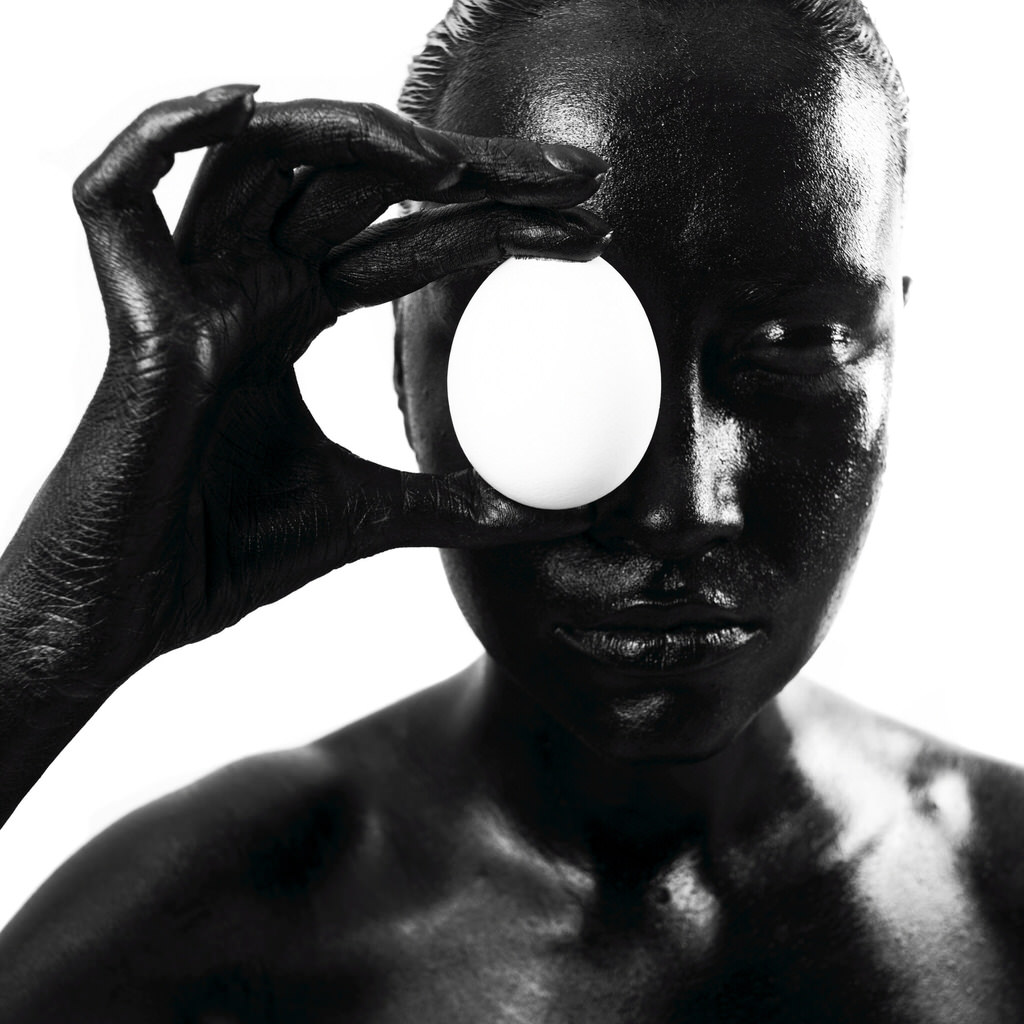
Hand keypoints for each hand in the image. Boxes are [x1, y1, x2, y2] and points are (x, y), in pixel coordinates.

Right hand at [65, 84, 609, 677]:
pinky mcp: (134, 314)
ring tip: (466, 165)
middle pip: (360, 181)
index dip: (498, 226)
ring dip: (364, 139)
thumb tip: (571, 514)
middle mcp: (244, 282)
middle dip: (473, 163)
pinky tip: (247, 103)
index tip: (586, 236)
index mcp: (289, 313)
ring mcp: (189, 288)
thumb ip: (464, 504)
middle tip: (578, 174)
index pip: (408, 239)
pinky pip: (120, 195)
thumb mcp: (376, 516)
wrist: (135, 612)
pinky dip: (164, 135)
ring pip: (265, 160)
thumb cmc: (231, 555)